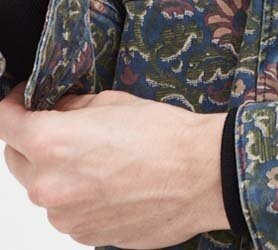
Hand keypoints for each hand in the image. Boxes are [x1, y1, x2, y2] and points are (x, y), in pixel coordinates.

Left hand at [0, 81, 229, 247]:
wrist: (200, 175)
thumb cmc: (162, 135)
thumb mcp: (112, 101)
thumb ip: (71, 107)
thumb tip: (53, 108)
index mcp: (50, 143)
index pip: (4, 122)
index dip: (12, 106)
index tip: (22, 101)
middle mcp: (47, 185)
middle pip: (15, 158)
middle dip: (32, 141)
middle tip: (64, 126)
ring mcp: (64, 217)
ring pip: (43, 188)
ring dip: (57, 171)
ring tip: (99, 158)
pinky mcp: (83, 236)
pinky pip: (67, 211)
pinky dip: (78, 196)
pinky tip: (111, 182)